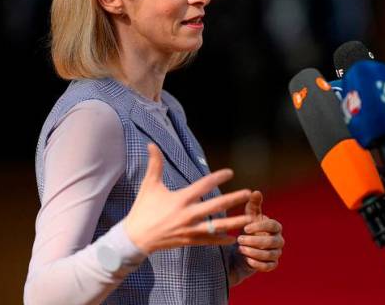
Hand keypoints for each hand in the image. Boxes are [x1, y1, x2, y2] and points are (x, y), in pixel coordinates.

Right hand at [123, 143, 253, 253]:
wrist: (134, 238)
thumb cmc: (143, 210)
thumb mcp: (149, 185)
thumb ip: (155, 164)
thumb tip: (151, 144)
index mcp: (180, 199)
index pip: (203, 185)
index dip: (218, 177)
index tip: (231, 172)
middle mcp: (188, 214)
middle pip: (216, 206)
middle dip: (233, 199)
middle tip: (248, 194)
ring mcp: (189, 229)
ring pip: (217, 226)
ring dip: (234, 222)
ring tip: (250, 218)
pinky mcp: (189, 241)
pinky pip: (208, 241)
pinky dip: (221, 240)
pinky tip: (233, 238)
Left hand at [236, 190, 283, 271]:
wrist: (245, 249)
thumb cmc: (249, 229)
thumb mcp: (249, 216)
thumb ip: (254, 205)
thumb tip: (256, 191)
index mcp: (276, 227)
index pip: (272, 225)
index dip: (259, 227)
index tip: (245, 228)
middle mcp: (279, 240)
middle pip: (271, 241)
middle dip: (254, 240)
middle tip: (239, 239)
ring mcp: (277, 253)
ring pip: (269, 254)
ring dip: (253, 252)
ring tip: (240, 248)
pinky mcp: (272, 265)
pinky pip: (267, 266)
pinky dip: (257, 263)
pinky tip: (246, 259)